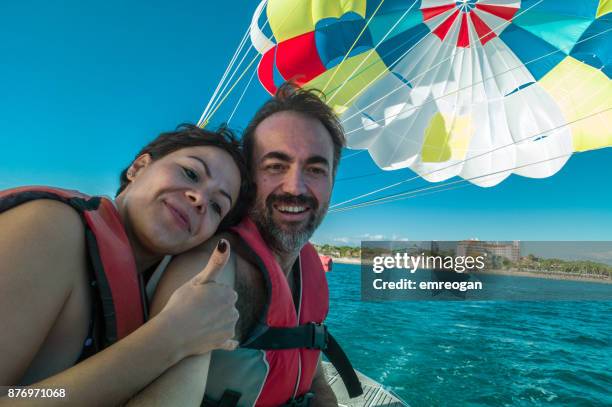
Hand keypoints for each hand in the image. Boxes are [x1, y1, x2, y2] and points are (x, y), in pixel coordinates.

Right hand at [158, 239, 238, 356]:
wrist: (171, 333)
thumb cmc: (182, 303)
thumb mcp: (198, 280)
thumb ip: (215, 262)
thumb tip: (225, 242)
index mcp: (229, 295)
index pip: (225, 292)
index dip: (211, 294)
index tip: (199, 297)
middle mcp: (234, 312)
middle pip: (226, 307)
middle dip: (216, 308)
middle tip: (196, 310)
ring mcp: (230, 329)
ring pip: (226, 322)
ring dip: (217, 323)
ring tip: (198, 323)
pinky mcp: (224, 343)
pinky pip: (229, 342)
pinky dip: (224, 341)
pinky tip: (215, 339)